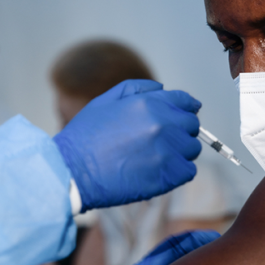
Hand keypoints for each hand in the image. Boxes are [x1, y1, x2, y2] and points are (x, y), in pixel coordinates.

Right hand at [53, 80, 201, 211]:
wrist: (72, 171)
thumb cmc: (85, 136)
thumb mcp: (106, 101)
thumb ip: (138, 89)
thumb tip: (163, 88)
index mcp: (149, 103)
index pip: (185, 101)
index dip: (186, 109)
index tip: (183, 117)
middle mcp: (162, 123)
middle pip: (192, 125)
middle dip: (181, 131)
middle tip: (162, 142)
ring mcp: (166, 150)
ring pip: (192, 149)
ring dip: (180, 153)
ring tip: (157, 158)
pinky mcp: (167, 176)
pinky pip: (188, 171)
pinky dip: (178, 173)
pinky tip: (159, 172)